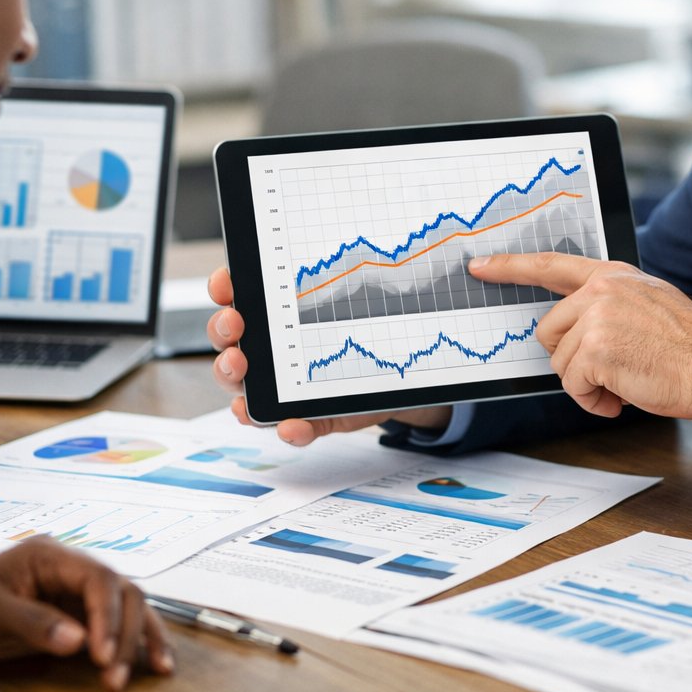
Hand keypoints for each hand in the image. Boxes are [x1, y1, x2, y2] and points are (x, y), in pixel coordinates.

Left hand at [0, 537, 171, 691]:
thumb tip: (78, 641)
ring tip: (156, 670)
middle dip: (127, 633)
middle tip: (113, 676)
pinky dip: (139, 640)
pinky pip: (120, 622)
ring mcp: (79, 588)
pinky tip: (154, 661)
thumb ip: (32, 622)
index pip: (99, 577)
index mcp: (50, 554)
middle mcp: (72, 566)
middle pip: (123, 590)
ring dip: (143, 637)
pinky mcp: (80, 612)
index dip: (108, 616)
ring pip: (132, 604)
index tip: (103, 656)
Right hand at [206, 266, 451, 444]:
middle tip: (235, 331)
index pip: (249, 288)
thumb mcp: (406, 293)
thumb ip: (412, 276)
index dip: (229, 285)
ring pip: (253, 384)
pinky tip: (290, 426)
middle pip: (237, 336)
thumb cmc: (405, 322)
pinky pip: (299, 425)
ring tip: (243, 379)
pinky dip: (290, 428)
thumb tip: (466, 262)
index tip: (228, 285)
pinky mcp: (324, 414)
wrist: (430, 372)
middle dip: (226, 333)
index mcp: (298, 301)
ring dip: (239, 383)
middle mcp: (289, 341)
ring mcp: (300, 380)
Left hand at [466, 253, 691, 419]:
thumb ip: (610, 306)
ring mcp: (596, 317)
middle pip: (548, 331)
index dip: (511, 267)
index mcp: (613, 276)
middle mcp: (601, 290)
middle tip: (608, 371)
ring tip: (626, 383)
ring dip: (588, 384)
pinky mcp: (595, 349)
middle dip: (570, 359)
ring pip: (560, 363)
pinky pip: (572, 386)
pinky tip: (623, 397)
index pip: (551, 265)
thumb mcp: (649, 305)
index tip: (482, 266)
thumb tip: (576, 332)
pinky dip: (594, 401)